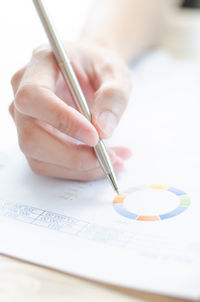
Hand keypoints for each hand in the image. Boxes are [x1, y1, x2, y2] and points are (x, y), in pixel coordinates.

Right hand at [9, 42, 131, 180]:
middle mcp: (23, 94)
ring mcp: (25, 120)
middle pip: (31, 136)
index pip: (34, 96)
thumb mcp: (114, 72)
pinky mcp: (35, 138)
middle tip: (108, 158)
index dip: (61, 120)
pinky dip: (78, 170)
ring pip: (39, 158)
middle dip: (72, 156)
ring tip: (115, 160)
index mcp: (40, 66)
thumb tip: (103, 131)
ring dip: (79, 168)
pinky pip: (49, 164)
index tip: (94, 136)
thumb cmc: (98, 66)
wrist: (90, 71)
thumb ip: (112, 97)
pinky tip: (103, 161)